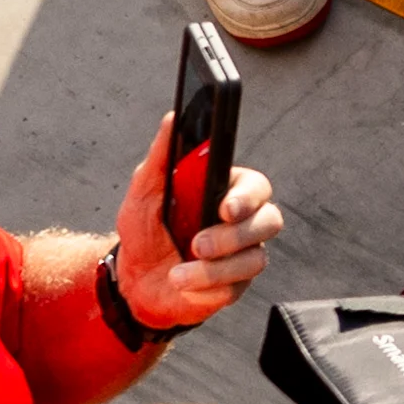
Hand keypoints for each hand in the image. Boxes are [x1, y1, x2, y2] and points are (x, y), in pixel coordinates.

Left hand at [110, 113, 285, 329]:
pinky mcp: (237, 284)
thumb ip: (161, 157)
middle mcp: (243, 222)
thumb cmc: (145, 231)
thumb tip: (172, 119)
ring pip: (255, 258)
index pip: (256, 187)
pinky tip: (182, 282)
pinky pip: (237, 285)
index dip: (247, 197)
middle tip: (199, 244)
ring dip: (215, 267)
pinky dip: (205, 284)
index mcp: (226, 192)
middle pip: (270, 221)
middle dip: (236, 235)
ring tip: (179, 270)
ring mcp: (243, 255)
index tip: (225, 208)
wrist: (134, 279)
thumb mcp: (145, 192)